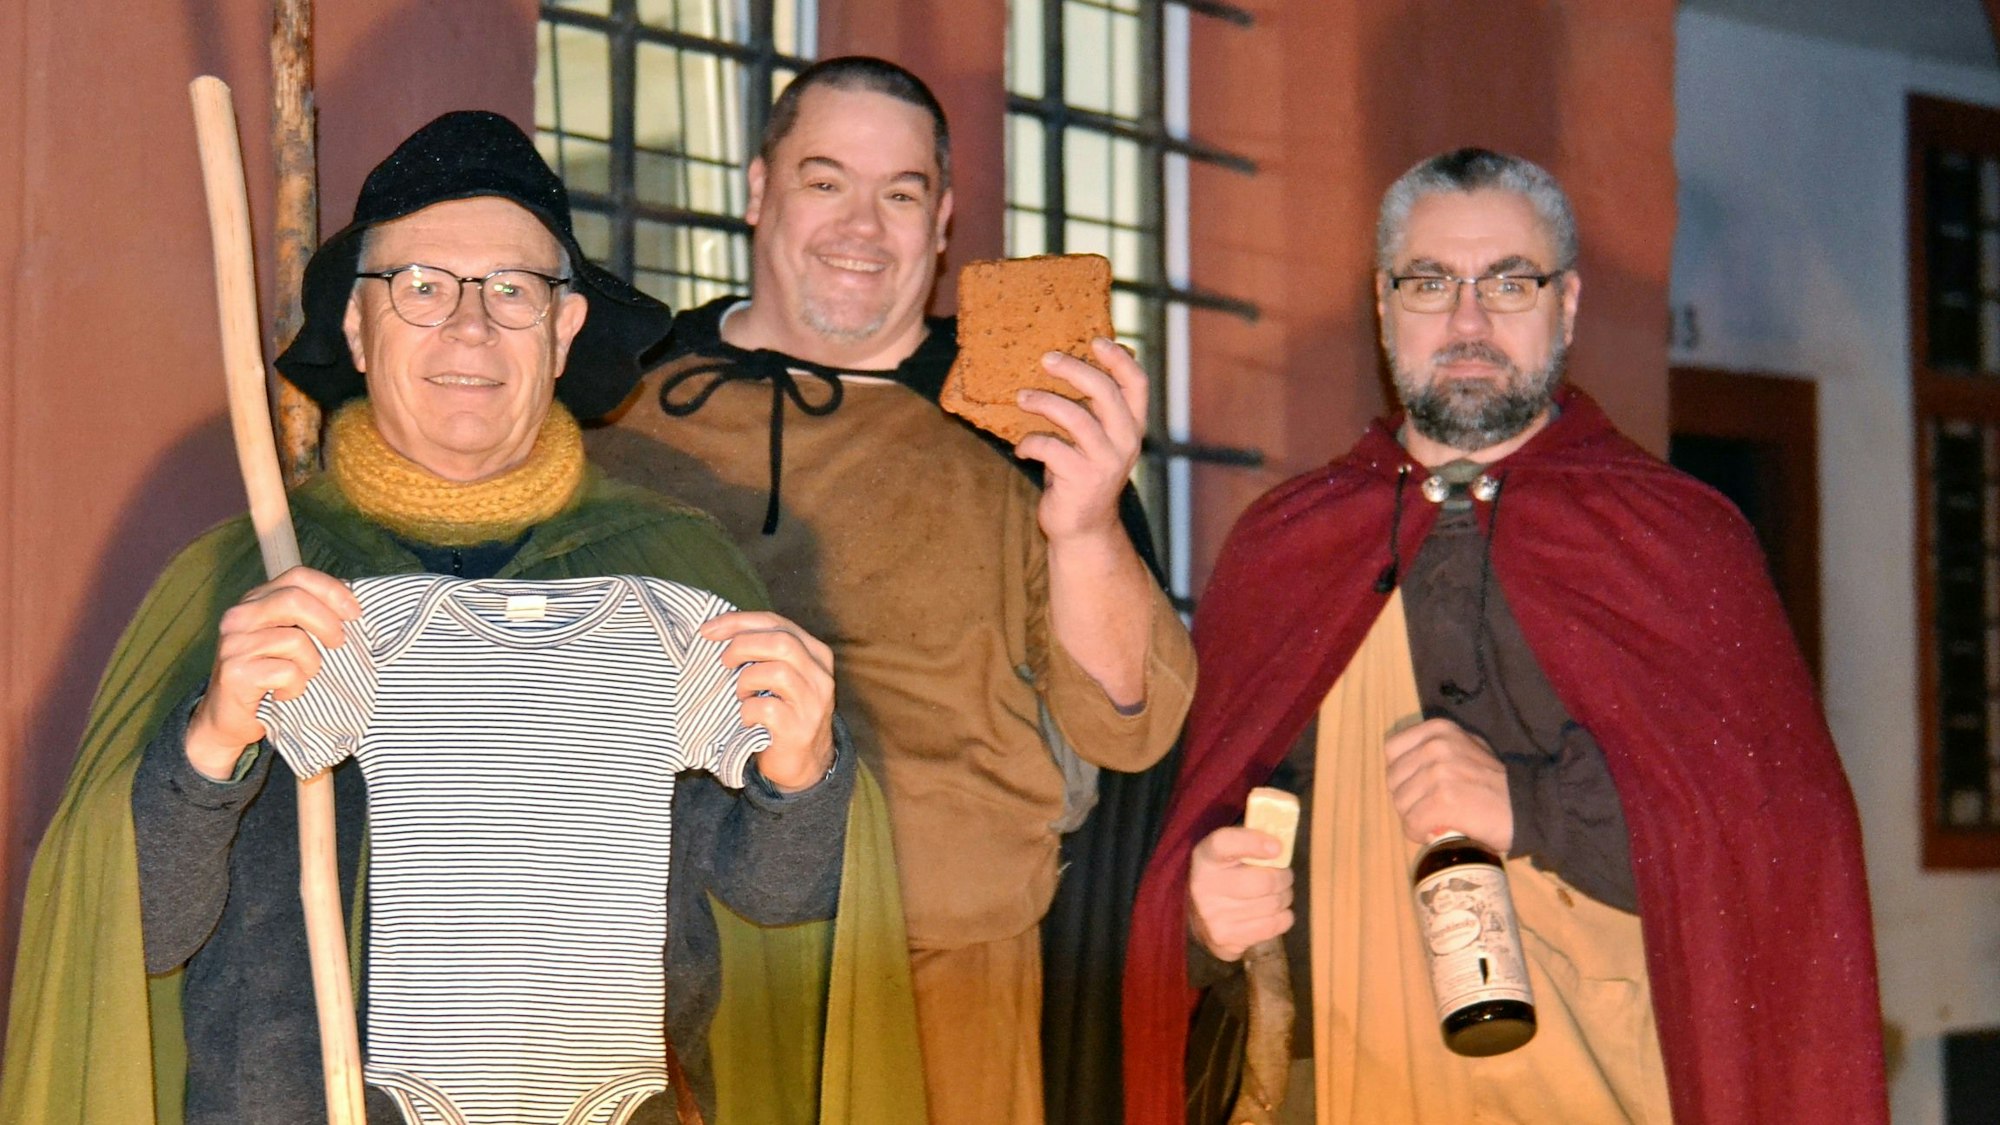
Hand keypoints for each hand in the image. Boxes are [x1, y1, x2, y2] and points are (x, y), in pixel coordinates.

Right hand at [186, 566, 360, 780]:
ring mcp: (234, 644)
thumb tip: (353, 604)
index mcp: (255, 601)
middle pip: (295, 600)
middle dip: (328, 623)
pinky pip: (286, 672)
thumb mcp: (290, 639)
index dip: (332, 590)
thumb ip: (311, 617)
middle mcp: (239, 617)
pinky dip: (297, 687)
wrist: (230, 719)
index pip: (298, 577)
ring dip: (312, 664)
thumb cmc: (270, 676)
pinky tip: (286, 693)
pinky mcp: (234, 673)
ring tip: (304, 677)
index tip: (355, 612)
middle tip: (339, 644)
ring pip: (295, 640)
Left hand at [700, 611, 835, 792]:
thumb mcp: (783, 675)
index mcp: (816, 654)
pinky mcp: (799, 730)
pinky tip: (747, 718)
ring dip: (746, 681)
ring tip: (741, 694)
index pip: (777, 623)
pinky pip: (767, 709)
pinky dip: (748, 710)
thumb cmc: (784, 711)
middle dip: (742, 646)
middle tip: (724, 661)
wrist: (805, 763)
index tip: (708, 629)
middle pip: (781, 642)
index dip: (738, 622)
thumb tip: (718, 629)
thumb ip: (765, 651)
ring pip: (777, 672)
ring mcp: (813, 704)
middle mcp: (820, 676)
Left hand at [1016, 337, 1146, 544]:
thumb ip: (1096, 407)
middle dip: (1074, 369)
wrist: (1083, 528)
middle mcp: (1125, 442)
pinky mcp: (1081, 479)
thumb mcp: (1098, 438)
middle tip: (1046, 358)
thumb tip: (1077, 360)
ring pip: (1075, 417)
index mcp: (1133, 426)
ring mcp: (1105, 461)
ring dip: (1043, 402)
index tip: (1096, 340)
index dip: (1119, 359)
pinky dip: (1030, 443)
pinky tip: (1021, 449)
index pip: (1137, 384)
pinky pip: (1050, 448)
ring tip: (1022, 398)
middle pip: (1104, 392)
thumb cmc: (1083, 473)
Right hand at [1187, 825, 1295, 962]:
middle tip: (1282, 875)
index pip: (1224, 843)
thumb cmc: (1223, 875)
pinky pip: (1274, 926)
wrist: (1195, 913)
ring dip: (1283, 897)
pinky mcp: (1226, 942)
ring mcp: (1213, 918)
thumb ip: (1252, 841)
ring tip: (1275, 894)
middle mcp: (1203, 888)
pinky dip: (1282, 918)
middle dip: (1284, 877)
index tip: (1277, 847)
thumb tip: (1282, 845)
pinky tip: (1270, 913)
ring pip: (1274, 905)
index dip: (1253, 842)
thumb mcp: (1230, 852)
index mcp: (1204, 857)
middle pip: (1264, 881)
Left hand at [1382, 718, 1512, 851]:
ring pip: (1401, 803)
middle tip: (1426, 809)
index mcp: (1438, 730)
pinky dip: (1418, 833)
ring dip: (1413, 818)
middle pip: (1393, 779)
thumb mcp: (1467, 747)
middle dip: (1406, 799)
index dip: (1400, 773)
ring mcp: (1438, 773)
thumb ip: (1438, 749)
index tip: (1415, 787)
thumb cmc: (1496, 781)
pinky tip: (1434, 833)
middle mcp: (1435, 746)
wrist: (1528, 806)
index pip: (1392, 749)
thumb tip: (1408, 766)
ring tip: (1433, 822)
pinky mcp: (1442, 801)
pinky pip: (1412, 822)